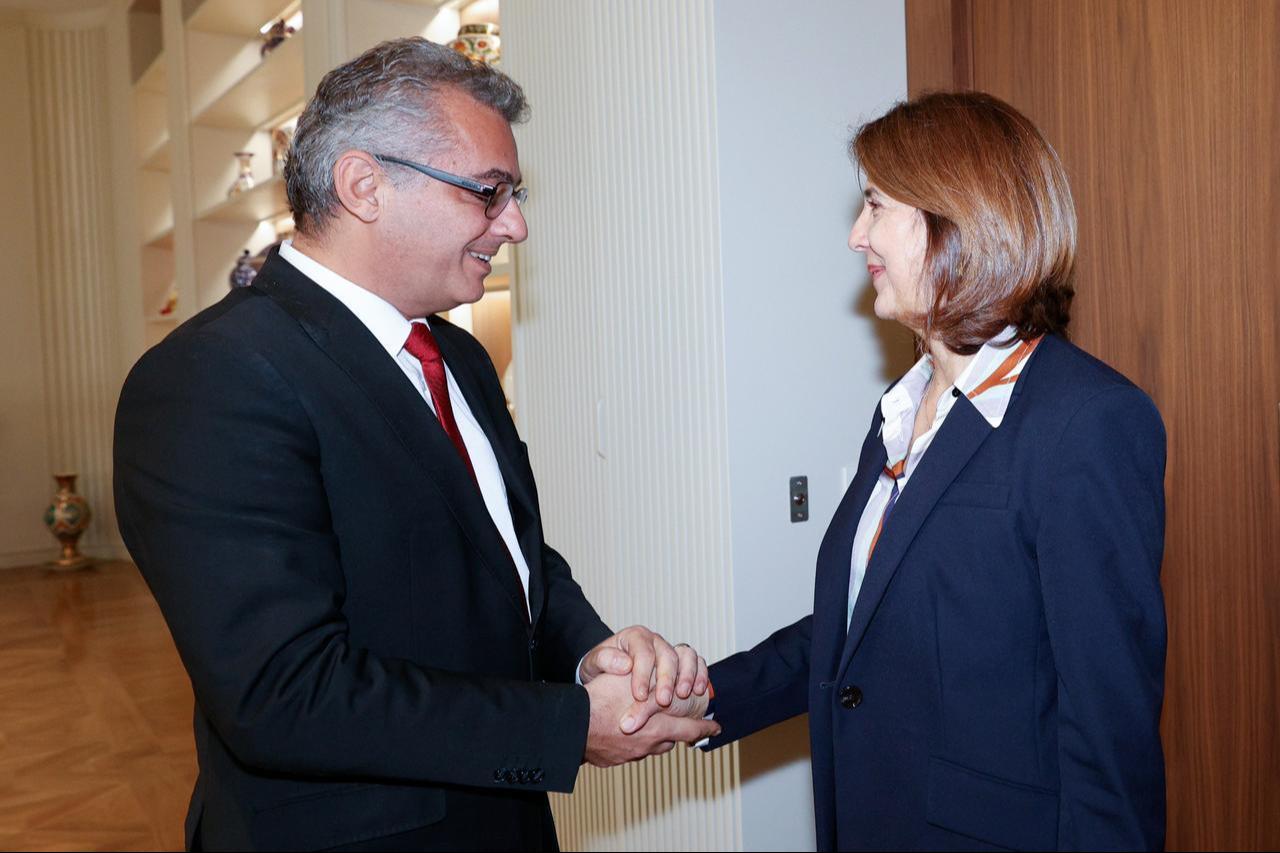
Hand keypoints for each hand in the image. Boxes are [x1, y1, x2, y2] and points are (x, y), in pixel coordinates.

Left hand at [578, 625, 709, 708]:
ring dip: (687, 675)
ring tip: (683, 695)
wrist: (609, 670)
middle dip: (666, 679)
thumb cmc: (602, 666)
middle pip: (667, 655)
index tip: (640, 695)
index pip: (642, 653)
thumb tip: (624, 664)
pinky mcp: (682, 660)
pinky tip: (698, 690)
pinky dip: (701, 674)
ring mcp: (670, 649)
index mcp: (634, 637)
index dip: (643, 675)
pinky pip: (697, 661)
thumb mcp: (594, 662)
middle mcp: (655, 641)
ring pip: (686, 655)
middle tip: (663, 701)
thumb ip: (604, 660)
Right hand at [583, 673, 718, 767]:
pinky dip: (632, 743)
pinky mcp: (613, 759)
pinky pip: (629, 752)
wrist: (571, 727)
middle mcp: (647, 744)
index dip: (705, 728)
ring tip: (653, 729)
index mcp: (657, 726)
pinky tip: (624, 734)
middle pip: (672, 740)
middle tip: (693, 734)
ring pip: (652, 747)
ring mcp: (630, 754)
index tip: (716, 727)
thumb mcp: (631, 682)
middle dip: (682, 735)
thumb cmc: (600, 702)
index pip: (689, 729)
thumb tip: (661, 674)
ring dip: (656, 738)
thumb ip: (650, 678)